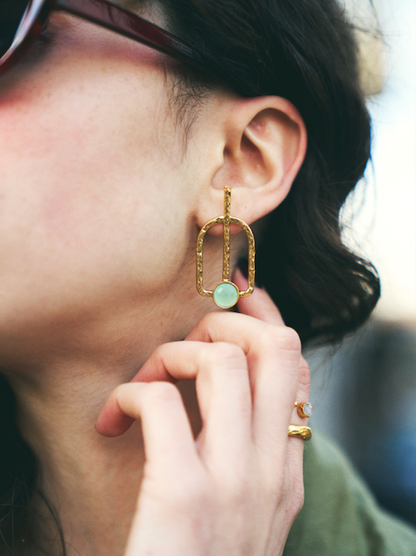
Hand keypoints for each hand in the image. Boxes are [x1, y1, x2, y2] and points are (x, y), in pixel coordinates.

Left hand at [96, 271, 309, 555]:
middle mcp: (271, 469)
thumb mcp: (240, 512)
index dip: (263, 319)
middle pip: (277, 346)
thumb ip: (244, 457)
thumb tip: (223, 392)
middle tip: (184, 346)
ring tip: (145, 384)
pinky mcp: (185, 496)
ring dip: (173, 354)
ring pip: (224, 359)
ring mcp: (234, 482)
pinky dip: (130, 394)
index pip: (296, 366)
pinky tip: (112, 420)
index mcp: (284, 471)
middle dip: (226, 322)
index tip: (229, 305)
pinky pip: (161, 402)